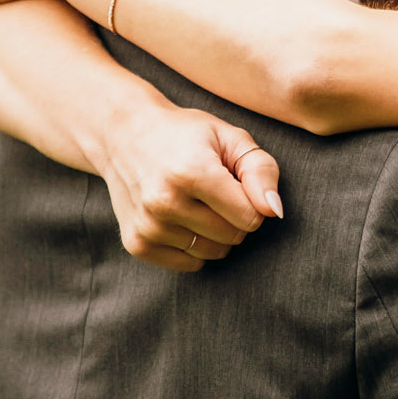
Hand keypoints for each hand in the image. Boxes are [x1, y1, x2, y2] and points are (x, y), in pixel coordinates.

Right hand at [91, 101, 285, 273]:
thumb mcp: (230, 137)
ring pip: (213, 252)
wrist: (123, 134)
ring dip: (215, 232)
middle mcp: (165, 202)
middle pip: (234, 236)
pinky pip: (190, 263)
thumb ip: (261, 170)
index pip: (250, 217)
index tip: (236, 182)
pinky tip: (180, 217)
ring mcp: (148, 226)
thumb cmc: (186, 134)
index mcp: (192, 172)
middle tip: (214, 190)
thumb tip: (274, 211)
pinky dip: (194, 246)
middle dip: (234, 216)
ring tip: (196, 201)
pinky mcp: (136, 243)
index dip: (252, 200)